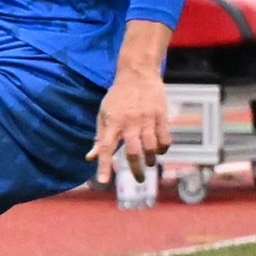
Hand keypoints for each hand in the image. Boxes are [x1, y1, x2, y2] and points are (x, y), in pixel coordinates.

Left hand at [86, 20, 174, 183]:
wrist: (137, 73)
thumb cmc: (118, 97)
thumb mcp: (104, 114)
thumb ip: (99, 138)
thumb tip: (90, 158)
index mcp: (112, 122)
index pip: (105, 147)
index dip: (104, 165)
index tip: (103, 182)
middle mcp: (129, 122)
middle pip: (133, 152)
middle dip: (136, 169)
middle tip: (139, 179)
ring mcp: (147, 119)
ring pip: (152, 147)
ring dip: (151, 159)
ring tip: (149, 162)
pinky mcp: (161, 115)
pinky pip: (166, 138)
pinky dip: (164, 148)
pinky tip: (160, 150)